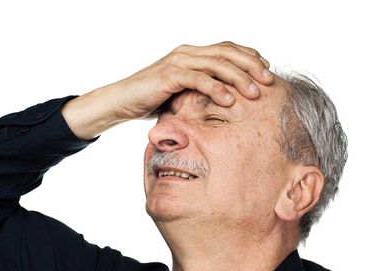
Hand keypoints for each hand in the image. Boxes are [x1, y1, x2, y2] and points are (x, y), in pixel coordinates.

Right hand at [114, 41, 273, 118]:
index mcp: (192, 54)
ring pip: (216, 64)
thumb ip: (201, 89)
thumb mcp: (182, 92)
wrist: (121, 102)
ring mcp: (178, 62)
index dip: (249, 56)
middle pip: (227, 52)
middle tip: (268, 81)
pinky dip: (216, 88)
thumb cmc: (152, 100)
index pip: (226, 48)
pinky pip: (198, 79)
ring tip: (254, 93)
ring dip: (239, 78)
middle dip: (251, 65)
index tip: (266, 70)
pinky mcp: (169, 75)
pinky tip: (229, 100)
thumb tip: (226, 99)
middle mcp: (187, 53)